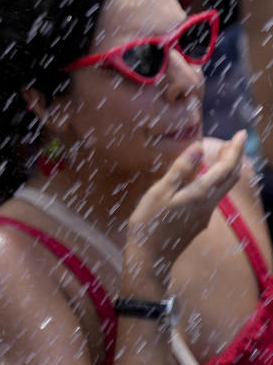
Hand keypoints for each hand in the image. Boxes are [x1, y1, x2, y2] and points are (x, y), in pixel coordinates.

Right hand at [124, 130, 245, 284]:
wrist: (151, 258)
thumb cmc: (150, 222)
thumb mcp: (160, 191)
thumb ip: (180, 170)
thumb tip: (198, 147)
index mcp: (200, 194)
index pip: (226, 168)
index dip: (235, 150)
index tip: (241, 134)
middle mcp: (208, 204)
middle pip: (230, 178)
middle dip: (235, 158)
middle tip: (234, 140)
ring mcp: (204, 215)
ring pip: (223, 188)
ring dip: (226, 169)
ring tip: (221, 154)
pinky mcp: (197, 221)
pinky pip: (213, 196)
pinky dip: (215, 180)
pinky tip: (202, 179)